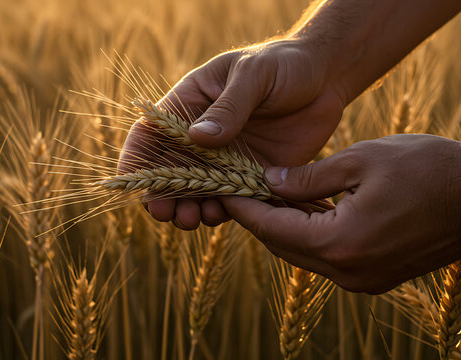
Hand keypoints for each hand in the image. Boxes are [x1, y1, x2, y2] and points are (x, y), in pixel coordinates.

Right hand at [119, 38, 345, 229]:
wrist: (326, 78)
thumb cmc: (284, 63)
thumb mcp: (254, 75)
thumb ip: (229, 106)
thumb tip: (197, 138)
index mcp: (191, 104)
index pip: (153, 133)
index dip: (137, 159)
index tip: (134, 185)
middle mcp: (203, 135)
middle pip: (170, 170)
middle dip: (163, 195)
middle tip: (166, 214)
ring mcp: (227, 158)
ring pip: (198, 191)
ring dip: (190, 208)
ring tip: (193, 219)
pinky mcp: (253, 174)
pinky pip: (232, 198)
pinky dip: (224, 211)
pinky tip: (222, 215)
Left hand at [220, 134, 460, 293]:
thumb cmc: (427, 168)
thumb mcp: (360, 160)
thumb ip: (308, 178)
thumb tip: (270, 184)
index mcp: (340, 243)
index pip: (272, 229)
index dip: (244, 208)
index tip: (223, 191)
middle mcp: (348, 272)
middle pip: (284, 247)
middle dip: (260, 219)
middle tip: (241, 191)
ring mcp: (364, 279)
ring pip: (305, 254)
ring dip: (285, 228)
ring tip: (267, 197)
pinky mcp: (377, 277)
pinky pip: (329, 258)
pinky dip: (311, 236)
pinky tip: (304, 211)